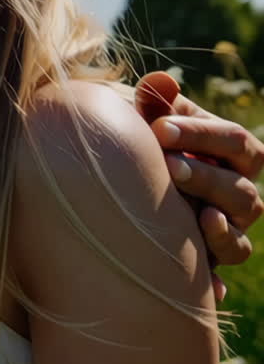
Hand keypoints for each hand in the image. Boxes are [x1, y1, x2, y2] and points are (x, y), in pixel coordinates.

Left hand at [136, 71, 263, 300]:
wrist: (121, 185)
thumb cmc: (143, 143)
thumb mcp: (146, 121)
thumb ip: (154, 104)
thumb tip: (158, 80)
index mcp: (230, 154)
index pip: (235, 142)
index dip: (202, 135)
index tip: (159, 129)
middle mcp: (237, 195)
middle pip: (241, 191)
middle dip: (207, 177)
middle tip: (168, 166)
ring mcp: (225, 230)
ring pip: (240, 238)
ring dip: (220, 228)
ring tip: (197, 216)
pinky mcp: (207, 261)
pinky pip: (218, 276)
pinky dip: (214, 279)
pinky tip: (205, 282)